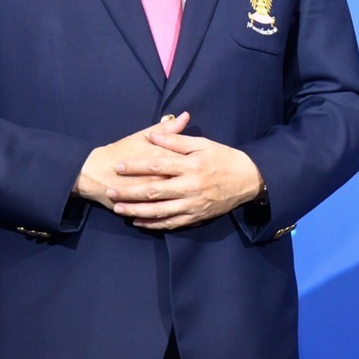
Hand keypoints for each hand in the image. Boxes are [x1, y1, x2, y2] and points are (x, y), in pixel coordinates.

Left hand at [75, 112, 263, 230]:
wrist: (248, 179)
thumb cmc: (223, 158)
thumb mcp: (202, 143)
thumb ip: (177, 139)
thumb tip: (154, 134)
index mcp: (190, 165)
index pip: (157, 164)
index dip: (135, 166)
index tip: (118, 166)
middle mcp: (190, 186)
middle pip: (153, 191)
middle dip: (129, 192)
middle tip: (110, 192)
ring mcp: (192, 204)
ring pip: (159, 211)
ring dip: (136, 211)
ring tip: (118, 209)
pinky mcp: (196, 216)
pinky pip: (171, 223)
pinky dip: (153, 224)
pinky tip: (138, 222)